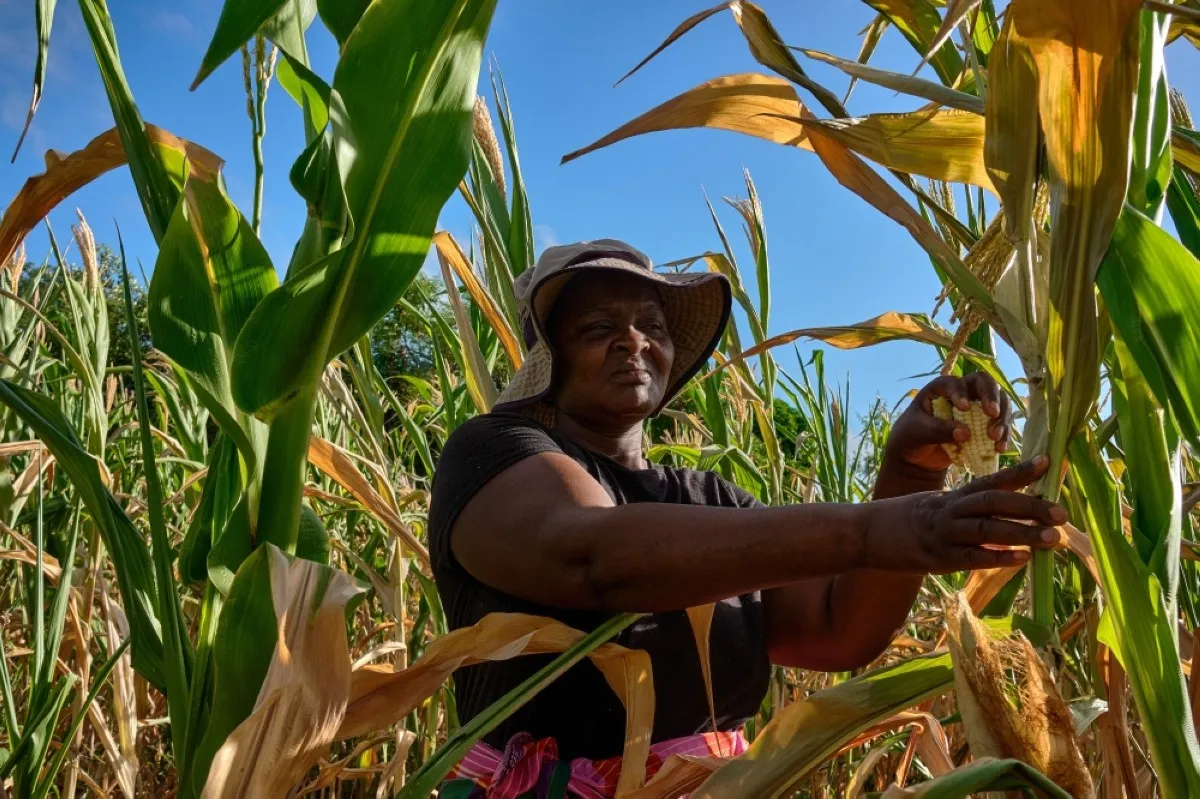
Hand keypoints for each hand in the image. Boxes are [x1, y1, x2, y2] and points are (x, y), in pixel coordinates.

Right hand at [861, 457, 1064, 573]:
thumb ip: (963, 508)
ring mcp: (944, 533)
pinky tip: (1021, 559)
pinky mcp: (937, 557)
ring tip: (1053, 538)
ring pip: (987, 528)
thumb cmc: (902, 521)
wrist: (864, 534)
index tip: (1047, 462)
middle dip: (1030, 506)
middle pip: (994, 502)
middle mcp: (950, 510)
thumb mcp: (932, 506)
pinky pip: (971, 556)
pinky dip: (997, 556)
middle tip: (1061, 511)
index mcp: (952, 497)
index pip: (990, 479)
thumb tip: (997, 512)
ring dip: (1022, 532)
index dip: (1019, 471)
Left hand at [884, 373, 1012, 475]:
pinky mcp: (984, 426)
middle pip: (986, 384)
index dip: (961, 392)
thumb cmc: (910, 437)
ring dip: (1002, 419)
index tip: (964, 408)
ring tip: (995, 437)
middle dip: (992, 397)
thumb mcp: (917, 432)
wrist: (915, 457)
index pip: (955, 382)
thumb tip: (965, 433)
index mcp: (941, 388)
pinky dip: (1003, 436)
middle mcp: (962, 393)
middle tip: (992, 414)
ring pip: (999, 403)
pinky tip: (1000, 448)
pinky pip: (1000, 425)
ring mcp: (976, 408)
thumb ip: (938, 430)